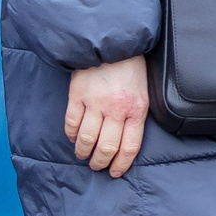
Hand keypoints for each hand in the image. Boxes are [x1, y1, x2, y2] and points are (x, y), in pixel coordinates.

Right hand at [66, 57, 149, 177]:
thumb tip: (127, 140)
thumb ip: (135, 115)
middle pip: (107, 147)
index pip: (129, 146)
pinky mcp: (77, 96)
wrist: (112, 43)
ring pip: (87, 139)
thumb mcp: (143, 92)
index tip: (115, 172)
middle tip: (97, 166)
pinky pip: (72, 123)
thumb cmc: (130, 68)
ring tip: (84, 156)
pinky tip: (74, 138)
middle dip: (101, 162)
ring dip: (84, 152)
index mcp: (136, 109)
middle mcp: (116, 109)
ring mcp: (95, 103)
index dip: (121, 164)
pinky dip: (72, 135)